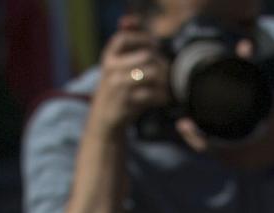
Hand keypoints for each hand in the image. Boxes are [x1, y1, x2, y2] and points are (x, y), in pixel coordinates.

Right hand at [89, 17, 170, 136]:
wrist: (104, 120)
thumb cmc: (118, 91)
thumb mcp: (118, 68)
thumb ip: (129, 51)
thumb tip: (140, 30)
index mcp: (108, 57)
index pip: (123, 38)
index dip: (142, 38)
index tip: (155, 44)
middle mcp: (110, 69)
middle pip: (145, 56)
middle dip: (161, 63)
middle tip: (168, 71)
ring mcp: (117, 86)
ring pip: (150, 74)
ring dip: (164, 80)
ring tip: (167, 86)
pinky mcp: (126, 102)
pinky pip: (151, 94)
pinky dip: (162, 96)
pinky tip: (164, 99)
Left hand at [176, 58, 273, 170]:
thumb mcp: (266, 89)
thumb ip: (252, 66)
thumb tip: (245, 44)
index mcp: (241, 144)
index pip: (208, 145)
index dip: (193, 134)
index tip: (182, 123)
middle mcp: (242, 158)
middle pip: (210, 152)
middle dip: (195, 138)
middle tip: (183, 125)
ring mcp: (245, 165)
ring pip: (217, 157)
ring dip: (204, 145)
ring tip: (191, 131)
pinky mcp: (249, 165)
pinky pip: (227, 161)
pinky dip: (216, 151)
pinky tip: (208, 142)